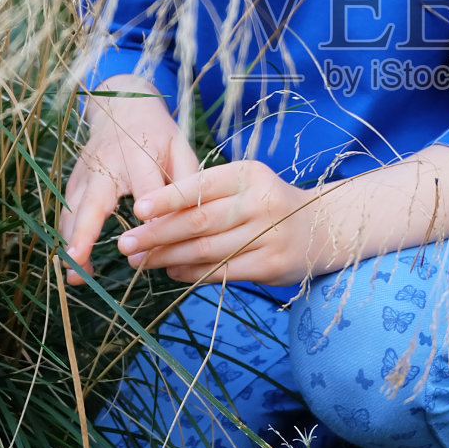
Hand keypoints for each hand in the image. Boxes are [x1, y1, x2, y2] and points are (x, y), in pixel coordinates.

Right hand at [60, 77, 199, 284]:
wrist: (122, 106)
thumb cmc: (158, 135)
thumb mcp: (180, 148)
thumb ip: (188, 182)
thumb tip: (195, 219)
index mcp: (139, 152)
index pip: (144, 186)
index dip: (147, 209)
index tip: (148, 235)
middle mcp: (107, 163)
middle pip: (94, 200)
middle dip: (85, 231)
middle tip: (78, 260)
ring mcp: (86, 172)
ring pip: (73, 209)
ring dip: (71, 242)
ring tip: (74, 276)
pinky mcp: (74, 180)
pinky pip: (68, 211)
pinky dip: (68, 237)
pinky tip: (74, 263)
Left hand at [115, 159, 316, 287]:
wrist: (323, 227)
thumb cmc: (268, 204)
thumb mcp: (244, 186)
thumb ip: (206, 197)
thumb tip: (152, 217)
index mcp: (250, 175)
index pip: (202, 185)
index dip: (168, 198)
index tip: (138, 209)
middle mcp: (261, 202)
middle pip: (200, 221)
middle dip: (157, 233)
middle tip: (125, 243)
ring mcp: (269, 235)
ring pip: (207, 249)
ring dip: (168, 257)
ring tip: (140, 260)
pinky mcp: (271, 265)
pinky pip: (222, 271)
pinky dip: (192, 273)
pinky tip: (171, 271)